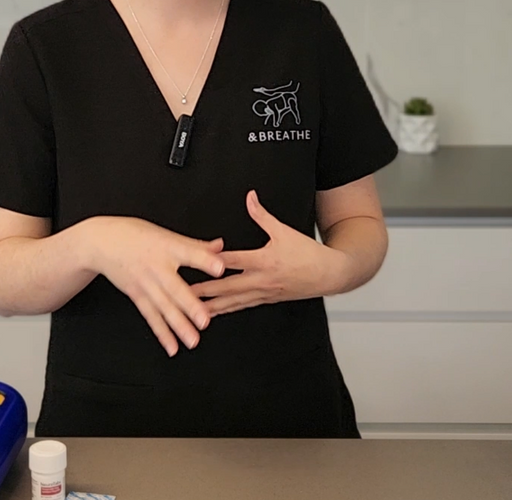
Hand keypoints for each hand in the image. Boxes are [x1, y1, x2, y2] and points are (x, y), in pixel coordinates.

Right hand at [81, 216, 226, 356]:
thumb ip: (195, 245)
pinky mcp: (137, 295)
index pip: (189, 253)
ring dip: (179, 326)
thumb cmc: (134, 234)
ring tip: (193, 341)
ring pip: (164, 307)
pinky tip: (172, 347)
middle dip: (190, 304)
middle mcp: (157, 267)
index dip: (205, 260)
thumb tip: (220, 246)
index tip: (220, 267)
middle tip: (205, 320)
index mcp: (168, 246)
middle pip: (175, 287)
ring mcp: (146, 283)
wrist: (100, 242)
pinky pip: (150, 316)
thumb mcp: (165, 234)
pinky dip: (161, 333)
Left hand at [191, 190, 349, 316]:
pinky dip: (226, 310)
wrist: (329, 274)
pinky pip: (242, 306)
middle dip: (203, 292)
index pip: (233, 261)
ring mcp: (263, 293)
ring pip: (232, 302)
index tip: (194, 263)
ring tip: (192, 310)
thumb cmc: (308, 254)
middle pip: (226, 287)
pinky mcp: (266, 300)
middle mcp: (261, 280)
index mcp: (264, 260)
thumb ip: (262, 215)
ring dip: (211, 306)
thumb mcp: (284, 230)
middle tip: (182, 295)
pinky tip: (215, 313)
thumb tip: (250, 197)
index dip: (213, 262)